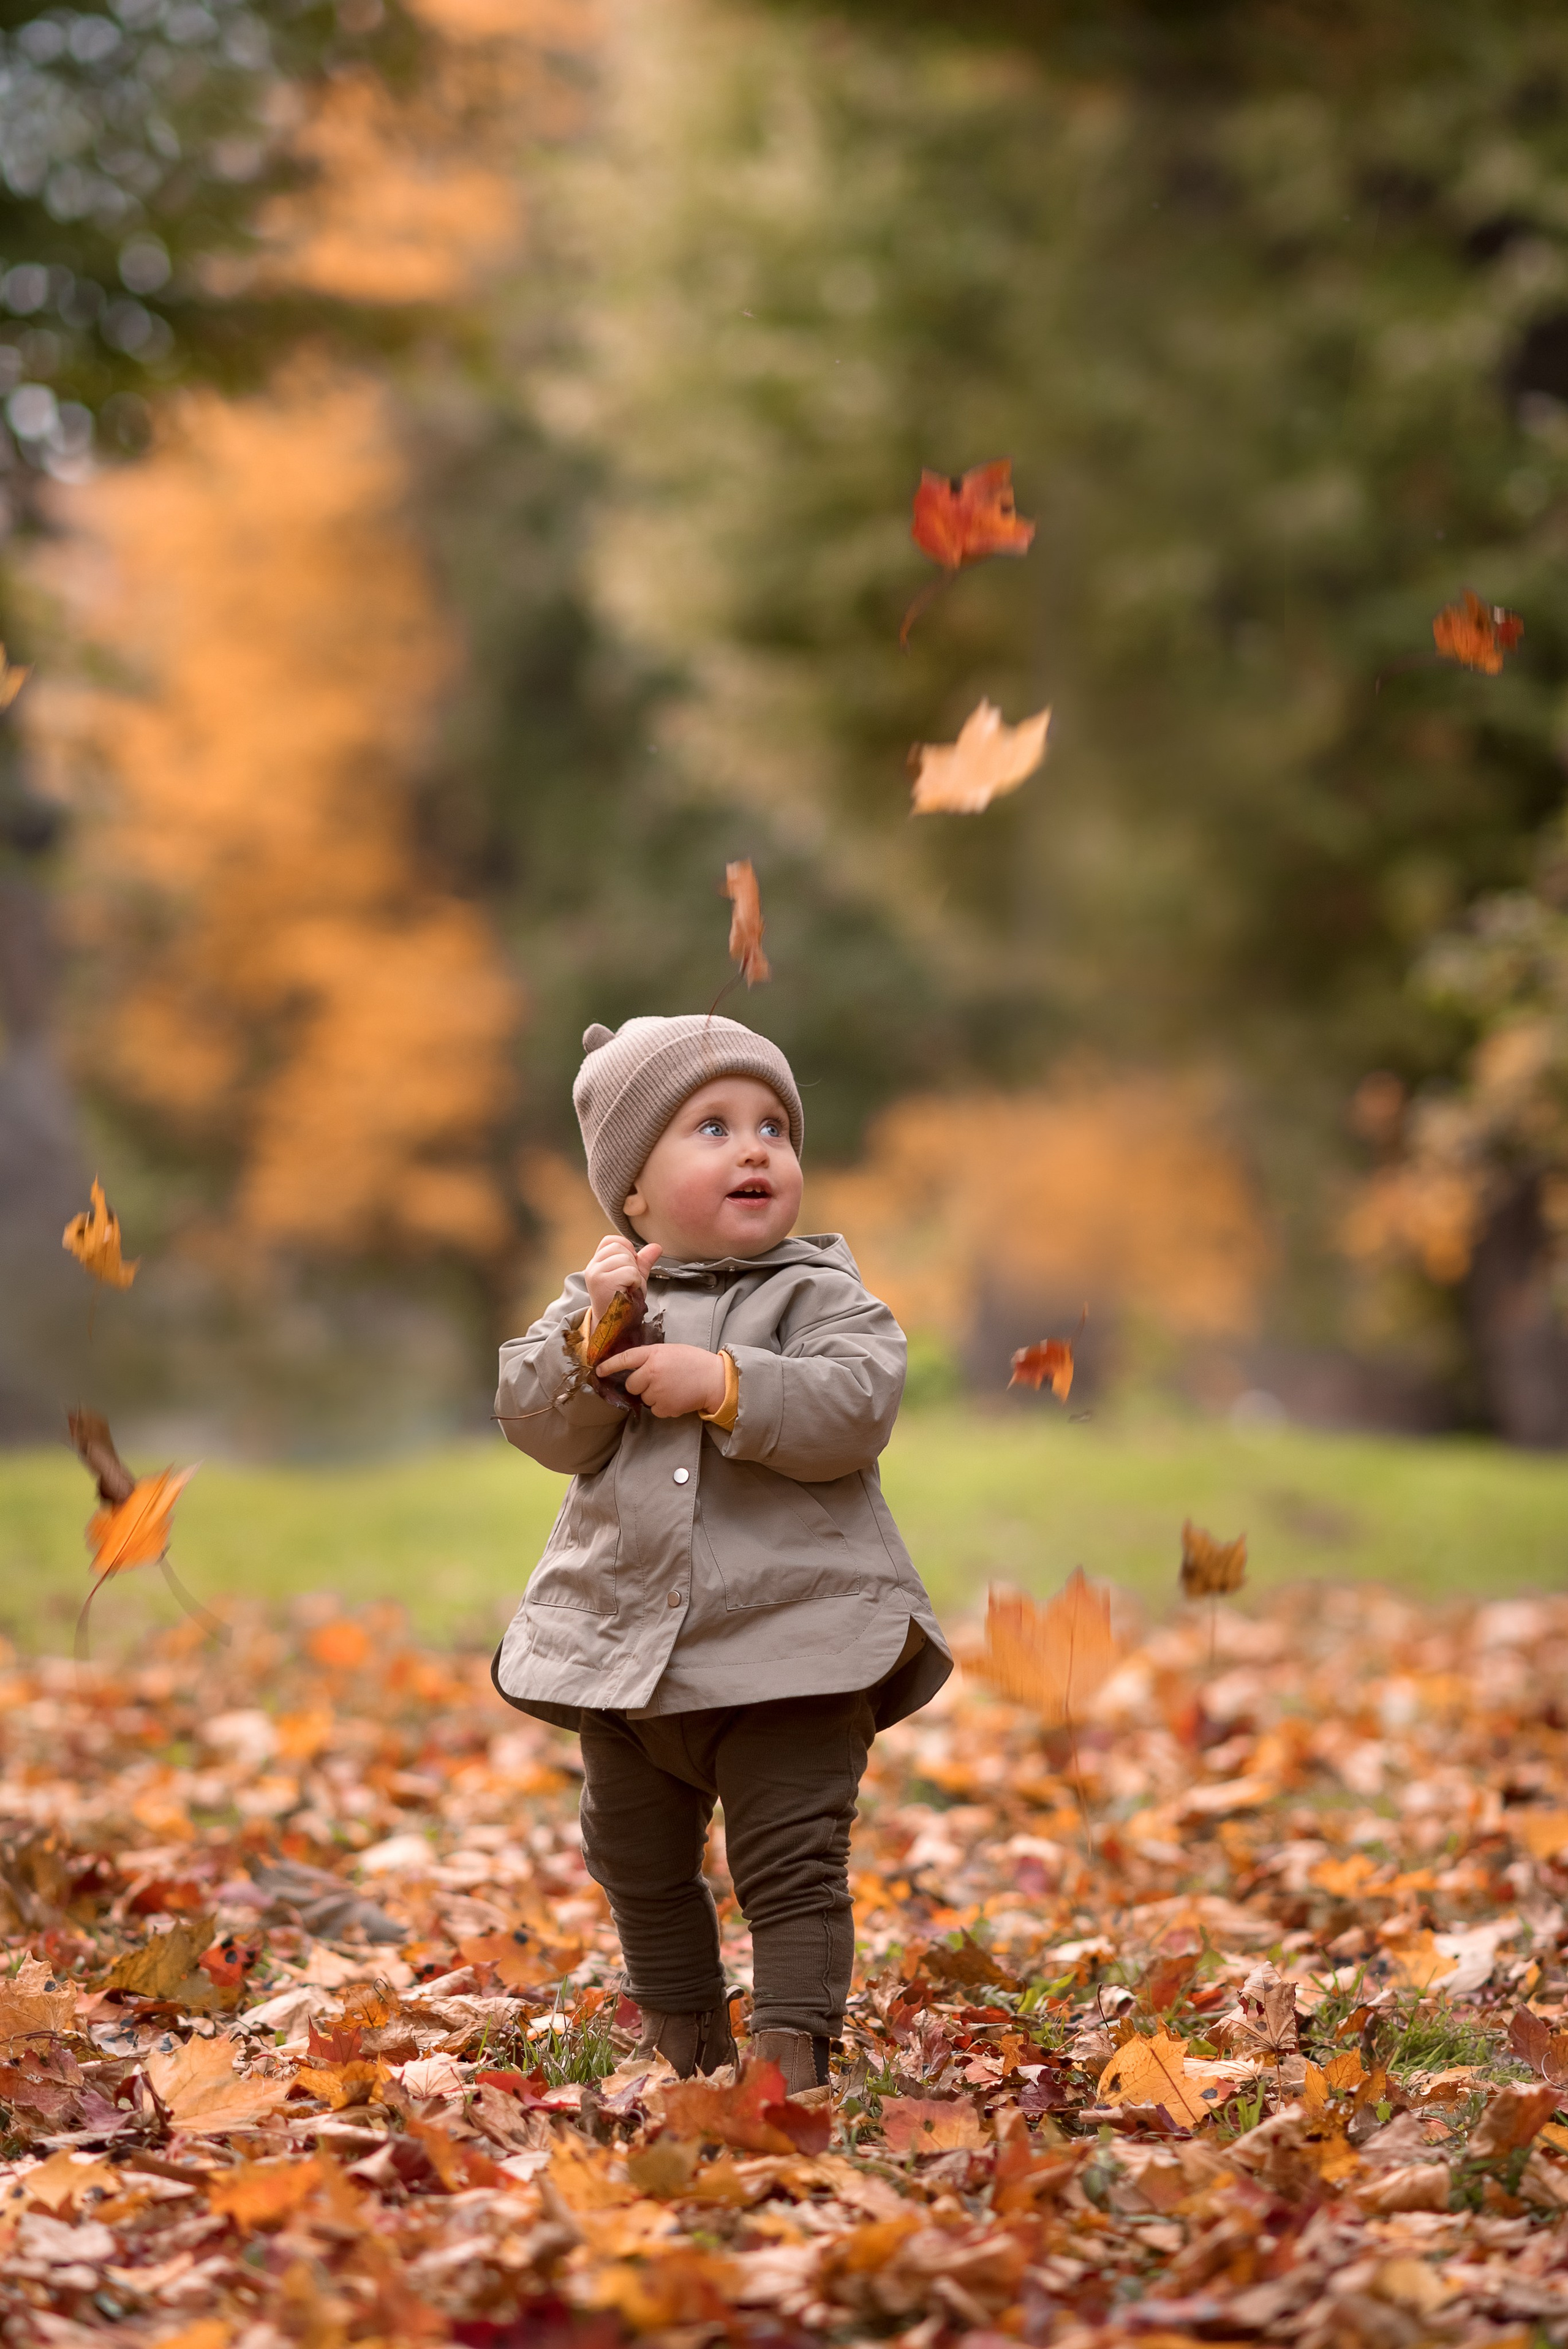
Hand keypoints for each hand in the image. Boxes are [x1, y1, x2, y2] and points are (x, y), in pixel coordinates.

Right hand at [584, 1235, 661, 1323]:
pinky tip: (629, 1292)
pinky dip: (635, 1282)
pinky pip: (629, 1272)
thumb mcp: (634, 1278)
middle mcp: (593, 1266)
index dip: (626, 1248)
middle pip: (620, 1247)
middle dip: (632, 1263)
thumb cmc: (623, 1302)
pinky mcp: (601, 1282)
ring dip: (635, 1275)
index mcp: (598, 1263)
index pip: (611, 1240)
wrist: (614, 1326)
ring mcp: (596, 1273)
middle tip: (629, 1282)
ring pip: (626, 1259)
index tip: (630, 1267)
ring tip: (628, 1288)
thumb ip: (643, 1261)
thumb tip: (656, 1246)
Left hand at [596, 1343, 727, 1418]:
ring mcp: (657, 1391)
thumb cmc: (694, 1363)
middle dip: (640, 1385)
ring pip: (644, 1398)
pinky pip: (655, 1410)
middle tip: (658, 1381)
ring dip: (654, 1396)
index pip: (625, 1359)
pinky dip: (663, 1406)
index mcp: (653, 1354)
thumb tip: (635, 1368)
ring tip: (673, 1388)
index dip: (609, 1365)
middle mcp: (652, 1372)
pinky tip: (677, 1397)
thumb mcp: (671, 1351)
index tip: (599, 1371)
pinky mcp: (664, 1407)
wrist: (715, 1380)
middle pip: (631, 1384)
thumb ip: (652, 1357)